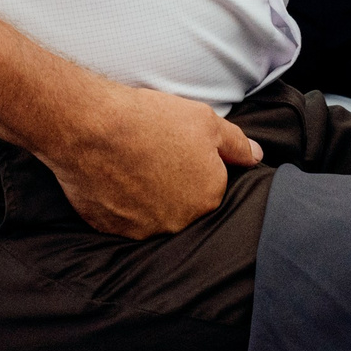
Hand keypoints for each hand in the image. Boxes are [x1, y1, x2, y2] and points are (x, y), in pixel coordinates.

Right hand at [38, 81, 263, 238]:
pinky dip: (118, 202)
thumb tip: (257, 158)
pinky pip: (121, 218)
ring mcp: (144, 230)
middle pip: (181, 204)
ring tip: (129, 164)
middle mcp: (179, 222)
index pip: (209, 185)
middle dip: (171, 183)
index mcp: (207, 197)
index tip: (174, 146)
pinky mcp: (111, 230)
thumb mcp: (206, 120)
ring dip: (145, 196)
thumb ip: (236, 144)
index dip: (192, 163)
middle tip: (151, 154)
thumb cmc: (152, 119)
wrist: (93, 128)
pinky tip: (111, 176)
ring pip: (151, 214)